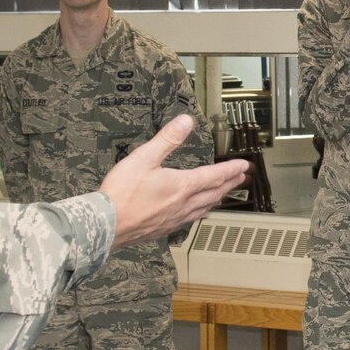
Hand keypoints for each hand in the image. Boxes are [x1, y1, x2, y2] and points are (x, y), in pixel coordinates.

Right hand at [100, 115, 248, 247]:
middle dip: (230, 184)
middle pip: (214, 193)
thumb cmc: (122, 193)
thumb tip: (185, 122)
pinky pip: (191, 219)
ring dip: (218, 198)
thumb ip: (167, 139)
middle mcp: (183, 204)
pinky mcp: (165, 228)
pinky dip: (201, 213)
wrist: (106, 225)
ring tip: (224, 194)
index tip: (244, 166)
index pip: (214, 175)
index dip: (231, 169)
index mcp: (181, 186)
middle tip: (242, 178)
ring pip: (204, 207)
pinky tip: (199, 214)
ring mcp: (175, 218)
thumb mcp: (144, 157)